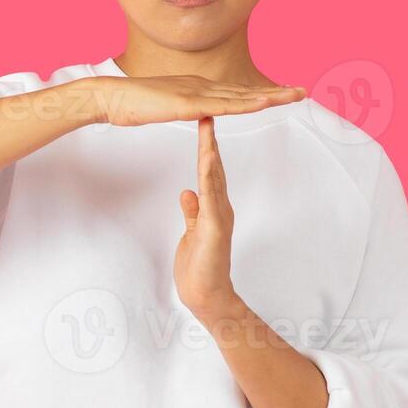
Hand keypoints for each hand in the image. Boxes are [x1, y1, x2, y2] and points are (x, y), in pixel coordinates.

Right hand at [92, 74, 303, 126]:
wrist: (112, 98)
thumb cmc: (133, 104)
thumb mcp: (166, 106)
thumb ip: (184, 106)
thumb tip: (198, 111)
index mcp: (198, 88)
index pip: (237, 92)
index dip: (261, 93)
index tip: (283, 94)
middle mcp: (202, 86)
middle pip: (246, 90)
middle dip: (276, 91)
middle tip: (303, 91)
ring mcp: (196, 92)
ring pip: (241, 95)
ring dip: (270, 95)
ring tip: (294, 95)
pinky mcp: (188, 103)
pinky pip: (222, 105)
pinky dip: (246, 103)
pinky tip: (263, 102)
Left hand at [174, 115, 242, 317]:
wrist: (206, 295)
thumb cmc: (199, 268)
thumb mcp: (192, 233)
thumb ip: (192, 212)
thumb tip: (187, 191)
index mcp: (214, 207)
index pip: (208, 171)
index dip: (205, 147)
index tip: (201, 124)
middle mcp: (220, 207)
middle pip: (213, 168)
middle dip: (209, 140)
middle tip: (207, 112)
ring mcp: (219, 216)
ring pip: (214, 178)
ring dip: (210, 151)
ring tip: (208, 126)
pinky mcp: (215, 227)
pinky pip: (211, 197)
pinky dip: (209, 177)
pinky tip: (208, 159)